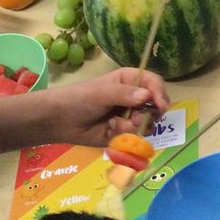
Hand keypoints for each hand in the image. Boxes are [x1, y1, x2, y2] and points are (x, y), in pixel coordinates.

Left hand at [42, 67, 169, 147]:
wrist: (59, 121)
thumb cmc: (78, 99)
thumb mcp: (100, 93)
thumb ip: (124, 94)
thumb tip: (147, 96)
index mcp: (130, 81)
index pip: (154, 84)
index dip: (160, 94)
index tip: (159, 106)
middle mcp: (133, 98)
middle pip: (155, 107)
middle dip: (146, 115)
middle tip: (135, 119)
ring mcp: (129, 116)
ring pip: (147, 125)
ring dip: (132, 127)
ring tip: (115, 125)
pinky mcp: (123, 133)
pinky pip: (134, 138)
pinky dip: (124, 137)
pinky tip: (109, 132)